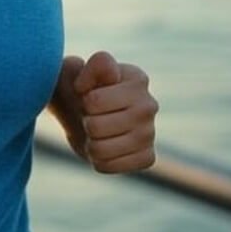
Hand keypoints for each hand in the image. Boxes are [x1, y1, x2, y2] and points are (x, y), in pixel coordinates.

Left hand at [50, 51, 157, 172]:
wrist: (82, 112)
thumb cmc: (81, 88)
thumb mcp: (80, 69)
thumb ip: (95, 65)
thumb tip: (111, 75)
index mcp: (137, 79)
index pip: (94, 102)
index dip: (82, 101)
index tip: (89, 95)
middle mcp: (149, 105)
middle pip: (96, 127)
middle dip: (85, 123)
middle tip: (91, 116)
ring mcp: (150, 133)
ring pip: (101, 149)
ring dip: (89, 142)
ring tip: (95, 132)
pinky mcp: (147, 157)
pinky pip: (110, 166)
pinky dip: (98, 160)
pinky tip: (104, 147)